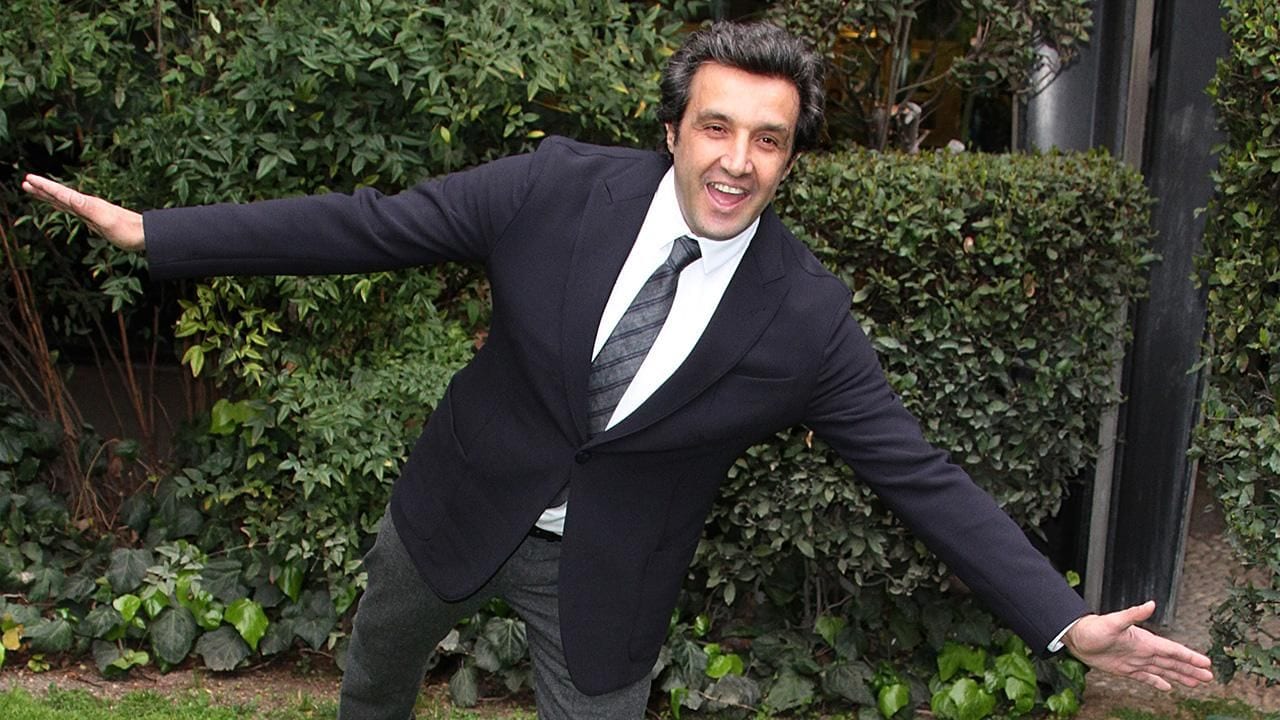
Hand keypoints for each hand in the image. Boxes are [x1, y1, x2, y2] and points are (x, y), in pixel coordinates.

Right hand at [21, 174, 144, 251]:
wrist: (145, 234)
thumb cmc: (128, 231)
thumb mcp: (106, 221)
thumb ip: (88, 209)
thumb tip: (71, 198)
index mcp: (87, 204)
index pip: (62, 194)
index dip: (45, 188)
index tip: (29, 180)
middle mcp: (87, 205)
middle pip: (60, 195)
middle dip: (42, 189)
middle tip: (25, 182)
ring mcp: (90, 211)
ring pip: (64, 201)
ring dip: (49, 196)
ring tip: (35, 190)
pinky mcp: (94, 218)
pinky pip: (72, 209)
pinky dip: (62, 205)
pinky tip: (60, 205)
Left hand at [1064, 600, 1214, 690]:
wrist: (1077, 637)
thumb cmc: (1094, 628)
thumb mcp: (1114, 621)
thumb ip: (1133, 614)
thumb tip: (1151, 604)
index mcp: (1145, 641)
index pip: (1173, 650)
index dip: (1190, 657)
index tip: (1206, 663)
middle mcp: (1144, 651)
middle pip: (1173, 662)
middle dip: (1191, 670)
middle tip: (1209, 678)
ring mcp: (1136, 661)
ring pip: (1164, 671)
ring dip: (1180, 676)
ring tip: (1196, 683)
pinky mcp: (1126, 669)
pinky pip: (1146, 677)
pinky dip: (1158, 682)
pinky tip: (1168, 687)